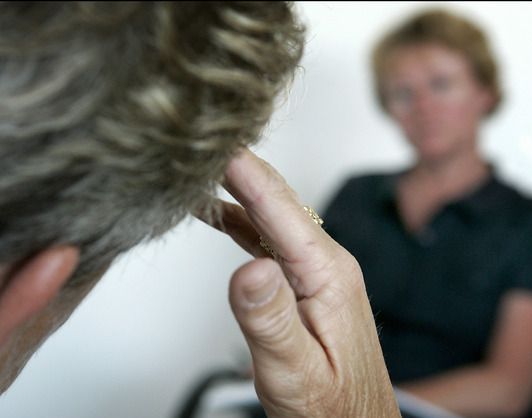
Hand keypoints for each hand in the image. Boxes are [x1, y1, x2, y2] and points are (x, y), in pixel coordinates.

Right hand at [200, 149, 399, 417]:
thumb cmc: (331, 407)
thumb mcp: (295, 372)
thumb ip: (270, 320)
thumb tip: (249, 267)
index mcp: (327, 274)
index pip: (279, 207)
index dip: (243, 169)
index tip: (214, 137)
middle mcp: (325, 261)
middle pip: (278, 198)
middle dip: (239, 163)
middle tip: (200, 134)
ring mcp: (316, 268)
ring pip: (271, 212)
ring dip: (236, 185)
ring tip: (200, 161)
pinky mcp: (304, 280)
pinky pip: (268, 235)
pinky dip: (240, 216)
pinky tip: (217, 208)